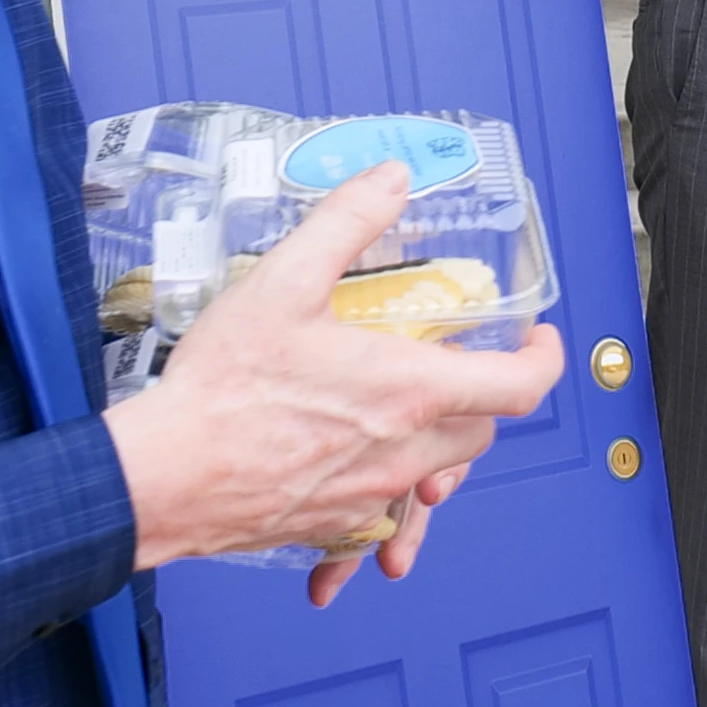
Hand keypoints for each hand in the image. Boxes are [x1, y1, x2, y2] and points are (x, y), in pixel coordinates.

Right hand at [106, 165, 556, 594]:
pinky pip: (379, 522)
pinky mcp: (331, 527)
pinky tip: (345, 482)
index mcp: (409, 392)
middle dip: (480, 398)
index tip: (537, 341)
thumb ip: (345, 224)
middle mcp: (403, 453)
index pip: (519, 388)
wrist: (163, 478)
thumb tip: (390, 179)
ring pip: (434, 477)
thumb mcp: (283, 282)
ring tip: (399, 416)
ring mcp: (369, 498)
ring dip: (435, 448)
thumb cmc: (222, 389)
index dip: (543, 361)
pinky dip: (379, 506)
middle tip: (452, 365)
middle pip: (481, 433)